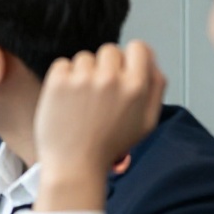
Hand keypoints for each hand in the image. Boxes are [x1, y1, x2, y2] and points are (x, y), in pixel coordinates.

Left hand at [34, 41, 166, 211]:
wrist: (74, 165)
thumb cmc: (108, 146)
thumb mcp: (146, 122)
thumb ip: (155, 88)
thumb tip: (152, 62)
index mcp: (136, 87)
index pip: (139, 47)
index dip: (130, 57)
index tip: (123, 67)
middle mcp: (111, 79)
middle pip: (110, 50)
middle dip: (105, 67)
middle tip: (99, 93)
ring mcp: (83, 79)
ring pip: (85, 58)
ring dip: (83, 74)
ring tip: (82, 102)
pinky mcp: (58, 82)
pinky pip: (63, 64)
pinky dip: (63, 78)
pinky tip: (67, 100)